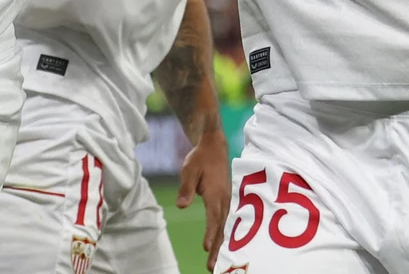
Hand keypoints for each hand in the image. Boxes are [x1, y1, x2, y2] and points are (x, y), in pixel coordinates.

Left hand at [177, 128, 230, 271]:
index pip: (213, 216)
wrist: (214, 146)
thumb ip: (185, 188)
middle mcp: (223, 198)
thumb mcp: (189, 169)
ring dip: (222, 244)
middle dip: (218, 247)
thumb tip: (180, 206)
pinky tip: (223, 247)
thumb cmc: (200, 158)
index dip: (210, 232)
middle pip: (221, 226)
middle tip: (212, 266)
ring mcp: (227, 199)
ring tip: (217, 263)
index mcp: (214, 192)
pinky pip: (227, 221)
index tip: (207, 247)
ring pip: (225, 226)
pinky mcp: (226, 200)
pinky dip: (225, 235)